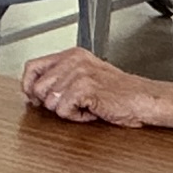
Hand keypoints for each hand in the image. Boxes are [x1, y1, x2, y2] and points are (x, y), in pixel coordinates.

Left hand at [22, 49, 172, 129]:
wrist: (143, 99)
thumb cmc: (118, 93)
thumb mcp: (86, 77)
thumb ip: (60, 79)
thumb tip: (31, 92)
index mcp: (72, 55)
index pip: (32, 67)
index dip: (29, 86)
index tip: (35, 99)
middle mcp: (73, 61)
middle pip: (37, 88)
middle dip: (52, 103)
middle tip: (75, 104)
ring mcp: (79, 74)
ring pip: (50, 102)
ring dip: (67, 110)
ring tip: (86, 106)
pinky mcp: (85, 88)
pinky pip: (63, 111)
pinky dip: (77, 117)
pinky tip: (92, 110)